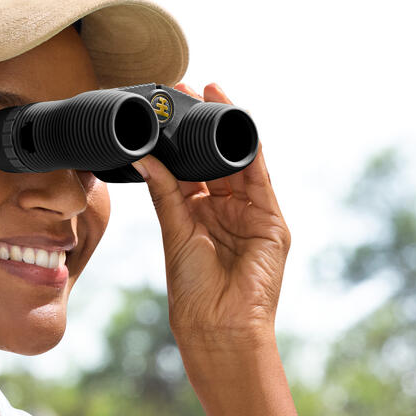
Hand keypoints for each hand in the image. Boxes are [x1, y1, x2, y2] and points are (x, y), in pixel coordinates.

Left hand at [132, 82, 289, 352]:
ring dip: (224, 125)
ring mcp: (249, 212)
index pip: (188, 165)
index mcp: (197, 212)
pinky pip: (258, 175)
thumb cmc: (192, 289)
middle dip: (199, 122)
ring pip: (237, 159)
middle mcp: (224, 208)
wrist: (219, 326)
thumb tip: (144, 157)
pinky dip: (248, 147)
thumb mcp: (174, 231)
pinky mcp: (270, 219)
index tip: (162, 108)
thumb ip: (165, 192)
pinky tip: (234, 120)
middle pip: (211, 156)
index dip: (177, 137)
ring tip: (207, 91)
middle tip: (182, 88)